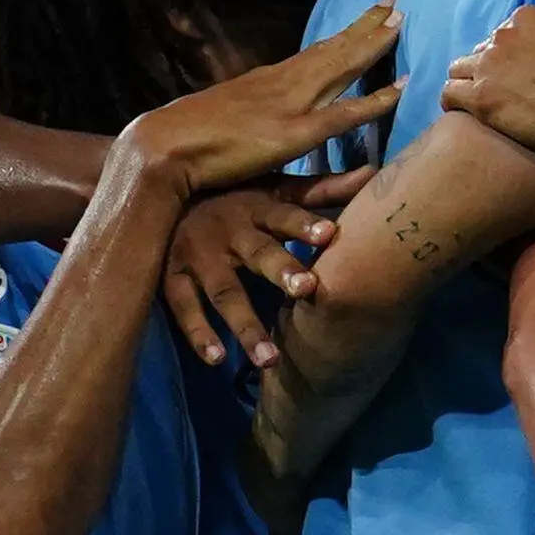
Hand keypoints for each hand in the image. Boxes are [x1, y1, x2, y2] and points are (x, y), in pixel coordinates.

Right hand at [120, 0, 402, 202]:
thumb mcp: (229, 116)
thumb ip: (253, 111)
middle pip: (333, 49)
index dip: (345, 35)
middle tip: (395, 2)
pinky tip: (399, 90)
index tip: (368, 15)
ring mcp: (291, 104)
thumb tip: (263, 112)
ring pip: (342, 67)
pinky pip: (344, 115)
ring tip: (399, 22)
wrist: (164, 148)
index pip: (315, 51)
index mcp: (269, 80)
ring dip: (373, 45)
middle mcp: (284, 83)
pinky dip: (373, 102)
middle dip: (366, 26)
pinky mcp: (294, 133)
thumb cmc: (190, 139)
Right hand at [164, 186, 334, 367]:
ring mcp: (198, 256)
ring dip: (246, 325)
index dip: (305, 224)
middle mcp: (229, 231)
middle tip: (306, 289)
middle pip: (258, 253)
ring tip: (270, 359)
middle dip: (281, 270)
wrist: (161, 187)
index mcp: (257, 207)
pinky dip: (198, 334)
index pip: (285, 215)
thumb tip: (374, 174)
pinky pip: (183, 308)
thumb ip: (323, 188)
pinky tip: (216, 359)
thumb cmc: (235, 194)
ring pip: (224, 293)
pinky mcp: (172, 277)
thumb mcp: (275, 187)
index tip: (328, 235)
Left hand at [443, 0, 534, 158]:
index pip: (512, 28)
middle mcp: (502, 37)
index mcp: (528, 16)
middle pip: (486, 48)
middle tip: (519, 87)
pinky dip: (458, 100)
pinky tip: (473, 109)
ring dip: (472, 80)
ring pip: (461, 69)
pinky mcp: (482, 102)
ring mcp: (488, 69)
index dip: (524, 47)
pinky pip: (450, 95)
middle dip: (498, 64)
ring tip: (492, 98)